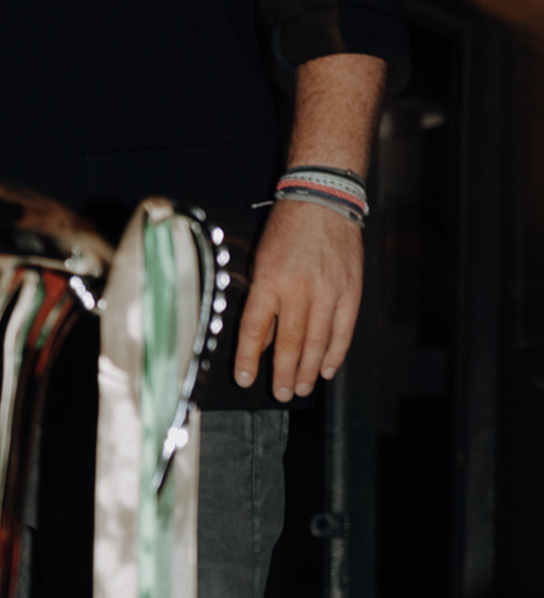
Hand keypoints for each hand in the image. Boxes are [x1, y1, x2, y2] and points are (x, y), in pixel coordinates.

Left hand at [234, 201, 362, 400]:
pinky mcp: (351, 292)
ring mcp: (328, 292)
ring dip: (308, 370)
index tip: (245, 378)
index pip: (254, 328)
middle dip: (283, 373)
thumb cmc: (286, 231)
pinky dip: (335, 353)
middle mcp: (299, 289)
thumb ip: (261, 300)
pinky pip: (343, 330)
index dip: (248, 357)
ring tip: (301, 388)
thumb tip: (260, 339)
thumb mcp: (261, 261)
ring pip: (317, 342)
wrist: (323, 202)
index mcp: (269, 281)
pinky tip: (327, 369)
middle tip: (280, 394)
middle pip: (288, 342)